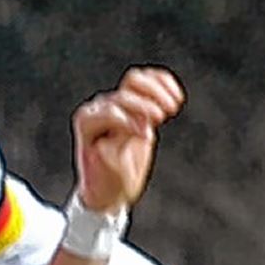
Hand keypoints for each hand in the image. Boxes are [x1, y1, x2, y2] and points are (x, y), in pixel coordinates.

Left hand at [72, 66, 184, 211]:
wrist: (110, 185)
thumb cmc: (107, 183)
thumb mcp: (110, 177)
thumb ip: (111, 159)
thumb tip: (105, 146)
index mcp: (87, 124)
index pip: (110, 111)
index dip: (130, 121)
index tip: (146, 136)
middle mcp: (99, 109)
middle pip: (124, 93)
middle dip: (144, 105)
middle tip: (160, 120)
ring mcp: (116, 102)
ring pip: (136, 80)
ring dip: (157, 90)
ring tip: (172, 107)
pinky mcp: (134, 102)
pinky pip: (148, 80)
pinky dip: (164, 83)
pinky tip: (177, 97)